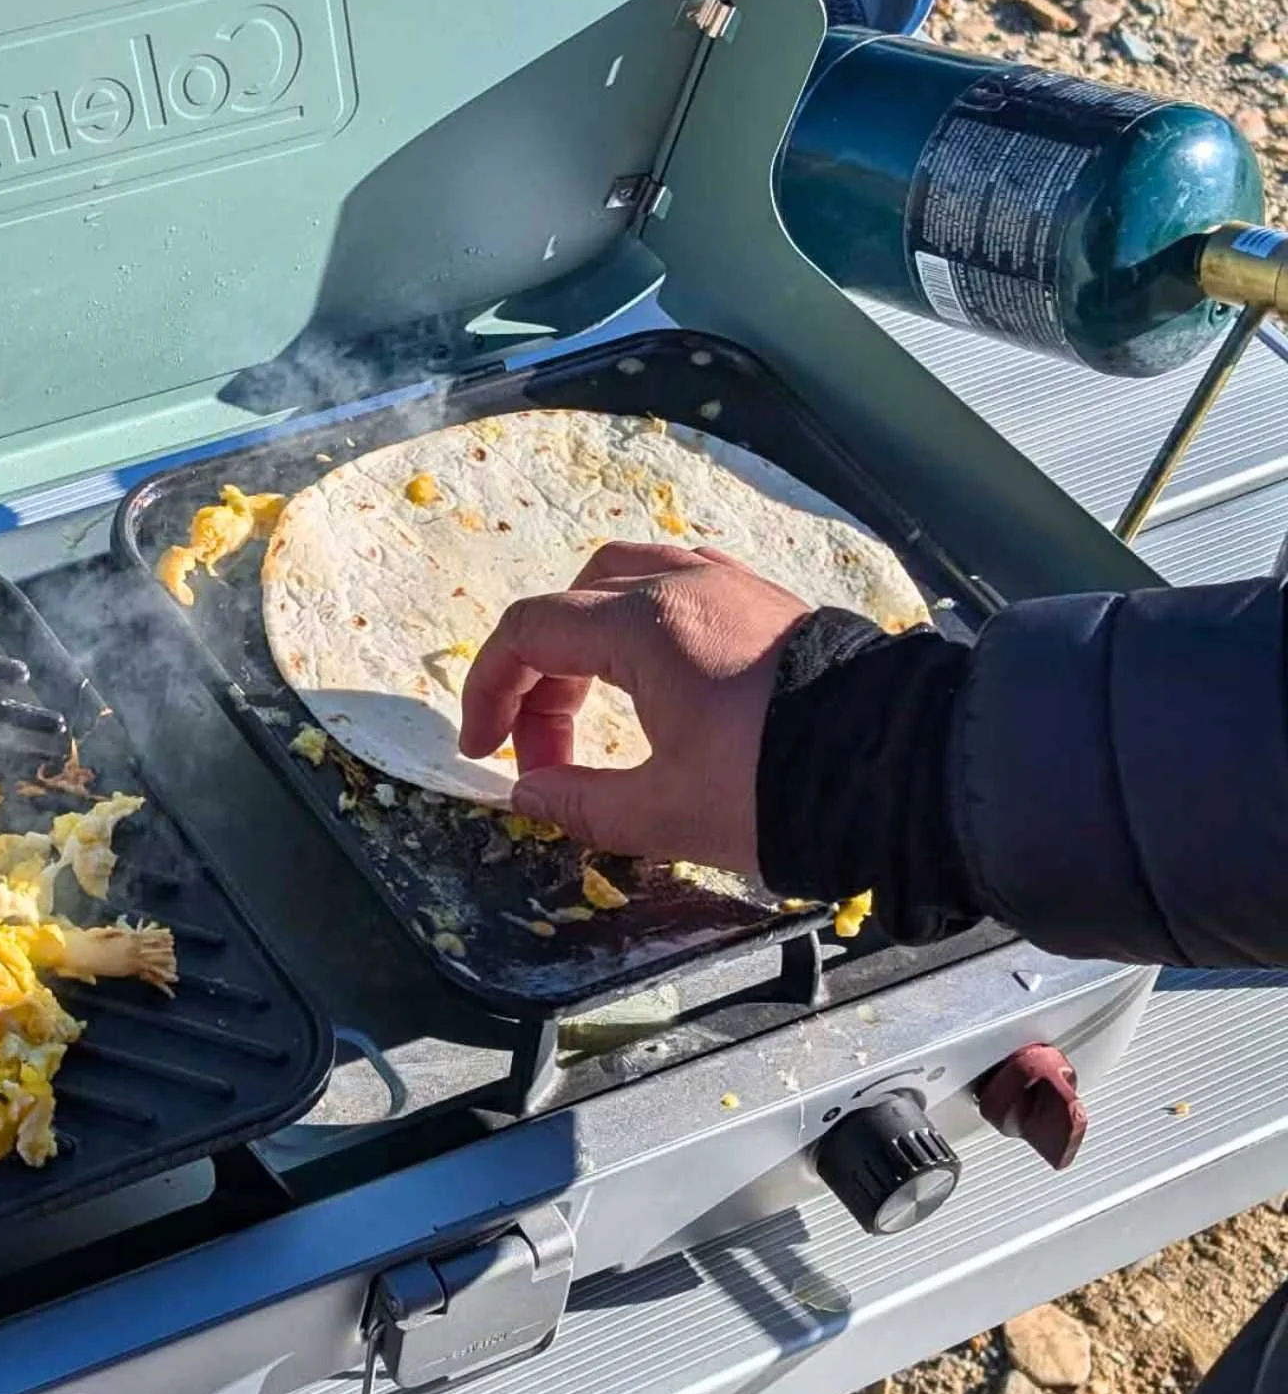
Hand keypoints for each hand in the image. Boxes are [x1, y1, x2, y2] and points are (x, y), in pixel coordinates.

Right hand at [458, 542, 812, 871]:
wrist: (908, 771)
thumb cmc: (779, 789)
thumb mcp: (665, 814)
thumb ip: (580, 802)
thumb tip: (529, 794)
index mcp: (644, 626)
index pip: (530, 633)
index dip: (490, 692)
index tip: (485, 752)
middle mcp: (683, 587)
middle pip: (573, 606)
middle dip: (541, 678)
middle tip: (549, 755)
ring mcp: (733, 587)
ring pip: (627, 579)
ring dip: (589, 639)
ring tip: (592, 704)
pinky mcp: (771, 604)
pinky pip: (683, 585)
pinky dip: (645, 623)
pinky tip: (658, 675)